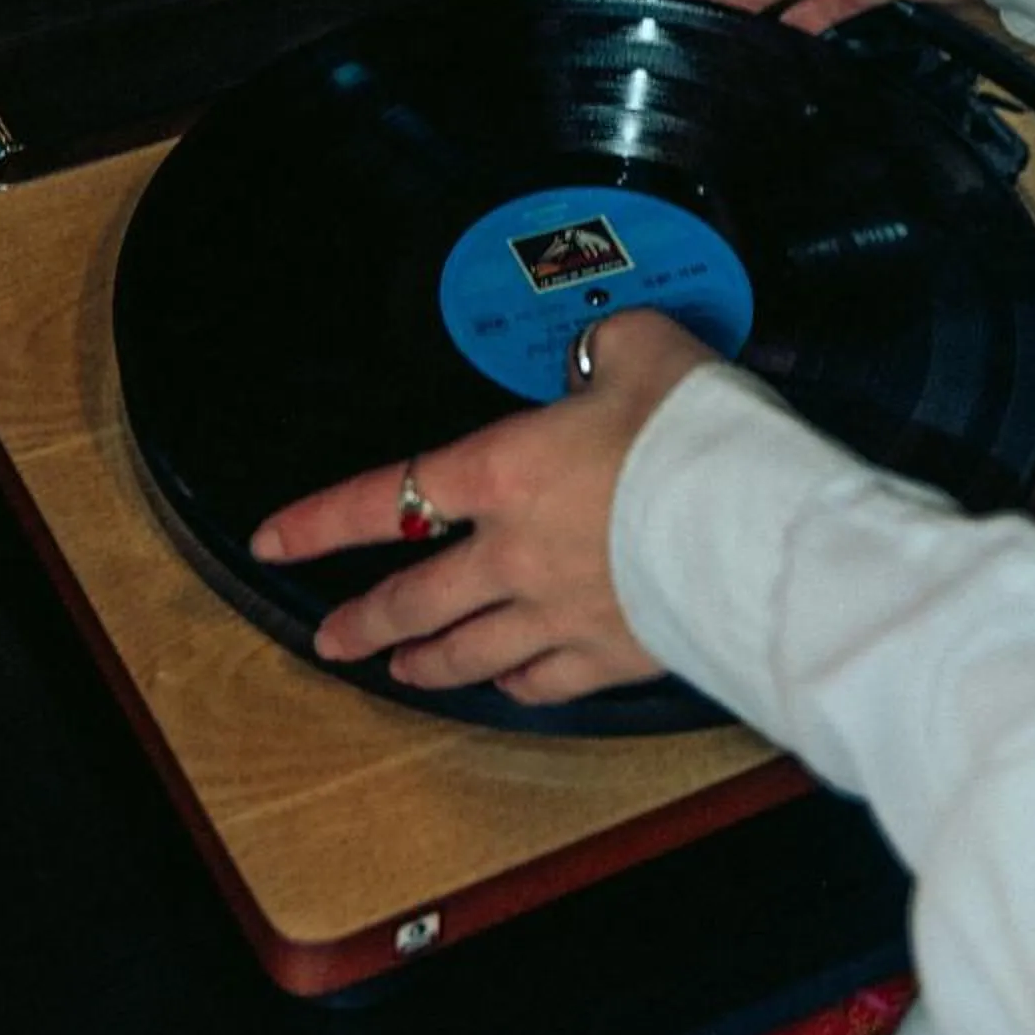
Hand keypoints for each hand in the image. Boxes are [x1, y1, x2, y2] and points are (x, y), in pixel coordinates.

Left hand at [248, 309, 711, 706]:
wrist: (761, 525)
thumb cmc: (696, 431)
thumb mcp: (643, 347)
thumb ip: (605, 347)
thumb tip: (599, 354)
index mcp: (504, 474)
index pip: (390, 497)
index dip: (321, 521)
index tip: (274, 539)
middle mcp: (514, 555)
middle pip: (416, 599)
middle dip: (364, 620)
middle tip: (332, 637)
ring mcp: (559, 614)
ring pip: (469, 653)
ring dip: (427, 663)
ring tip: (401, 671)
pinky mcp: (612, 656)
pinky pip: (544, 683)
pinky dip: (516, 686)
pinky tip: (508, 687)